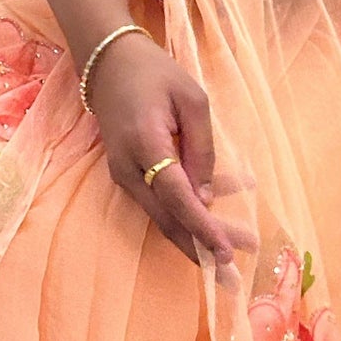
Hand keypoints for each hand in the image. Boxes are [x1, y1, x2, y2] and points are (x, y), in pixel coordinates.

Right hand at [85, 33, 255, 275]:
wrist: (108, 63)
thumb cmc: (156, 73)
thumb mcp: (193, 100)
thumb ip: (202, 149)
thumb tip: (207, 198)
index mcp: (146, 144)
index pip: (177, 197)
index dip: (202, 227)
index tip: (226, 252)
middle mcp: (128, 168)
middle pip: (167, 219)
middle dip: (201, 248)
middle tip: (232, 277)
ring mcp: (123, 175)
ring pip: (162, 217)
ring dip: (195, 237)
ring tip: (231, 256)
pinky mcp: (126, 176)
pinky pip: (158, 203)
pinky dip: (186, 216)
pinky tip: (216, 220)